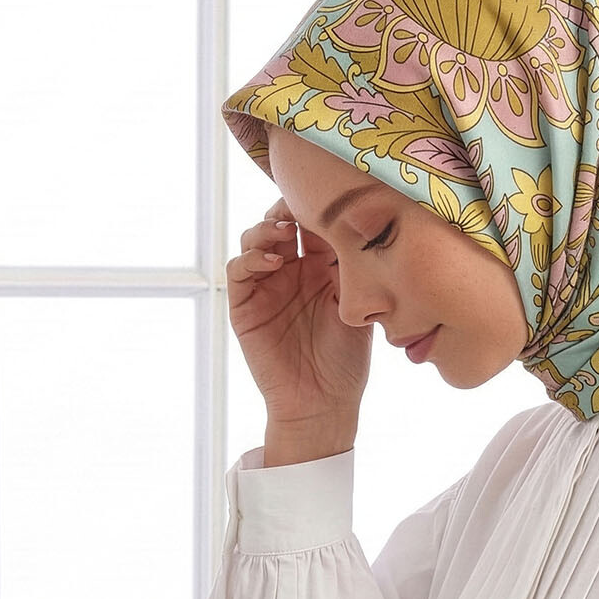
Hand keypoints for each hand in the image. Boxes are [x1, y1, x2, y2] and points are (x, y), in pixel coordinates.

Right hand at [226, 197, 372, 423]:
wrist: (323, 403)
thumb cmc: (346, 361)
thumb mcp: (358, 309)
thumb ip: (353, 271)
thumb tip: (360, 227)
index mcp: (323, 267)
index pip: (315, 225)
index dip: (318, 207)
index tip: (329, 195)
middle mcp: (292, 270)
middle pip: (282, 223)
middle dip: (288, 208)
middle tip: (300, 203)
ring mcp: (266, 286)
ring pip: (256, 240)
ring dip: (266, 229)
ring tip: (284, 232)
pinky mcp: (244, 305)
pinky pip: (238, 271)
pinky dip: (251, 259)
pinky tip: (272, 261)